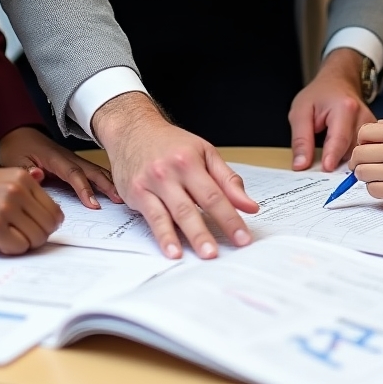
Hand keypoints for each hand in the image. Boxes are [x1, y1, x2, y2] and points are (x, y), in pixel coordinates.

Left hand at [0, 125, 121, 207]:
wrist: (19, 135)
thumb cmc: (17, 148)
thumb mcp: (14, 160)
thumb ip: (25, 169)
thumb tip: (38, 176)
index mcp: (55, 157)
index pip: (73, 173)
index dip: (84, 188)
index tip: (93, 204)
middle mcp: (68, 157)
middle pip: (91, 170)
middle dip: (106, 184)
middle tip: (119, 199)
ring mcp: (72, 159)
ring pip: (94, 170)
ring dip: (108, 182)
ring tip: (121, 197)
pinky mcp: (72, 163)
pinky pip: (90, 171)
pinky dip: (103, 179)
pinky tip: (112, 188)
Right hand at [0, 158, 62, 254]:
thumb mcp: (3, 180)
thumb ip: (27, 194)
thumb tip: (53, 218)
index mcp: (24, 178)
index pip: (55, 212)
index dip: (46, 226)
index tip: (34, 230)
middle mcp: (18, 191)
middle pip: (48, 227)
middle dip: (37, 237)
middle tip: (20, 238)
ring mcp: (6, 208)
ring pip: (36, 239)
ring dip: (23, 244)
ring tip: (6, 238)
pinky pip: (18, 247)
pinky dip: (10, 249)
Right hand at [92, 92, 258, 259]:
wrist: (133, 129)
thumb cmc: (170, 143)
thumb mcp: (204, 152)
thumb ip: (227, 180)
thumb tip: (249, 205)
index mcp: (190, 161)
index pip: (215, 195)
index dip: (230, 218)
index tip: (243, 238)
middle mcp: (170, 172)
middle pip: (193, 207)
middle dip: (208, 232)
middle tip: (220, 253)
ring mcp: (152, 183)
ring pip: (174, 214)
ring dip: (188, 236)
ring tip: (202, 254)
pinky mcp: (136, 193)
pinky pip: (153, 218)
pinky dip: (163, 236)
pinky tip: (172, 250)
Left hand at [289, 48, 374, 170]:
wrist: (339, 81)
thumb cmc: (319, 95)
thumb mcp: (300, 111)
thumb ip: (300, 139)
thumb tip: (301, 165)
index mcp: (345, 108)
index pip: (340, 139)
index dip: (332, 157)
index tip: (326, 170)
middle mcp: (363, 117)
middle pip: (354, 151)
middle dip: (338, 163)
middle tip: (321, 172)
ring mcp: (372, 126)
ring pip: (361, 155)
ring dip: (344, 162)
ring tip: (329, 162)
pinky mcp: (375, 134)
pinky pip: (365, 153)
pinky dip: (352, 159)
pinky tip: (340, 158)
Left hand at [350, 120, 382, 211]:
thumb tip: (369, 135)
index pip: (364, 133)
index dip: (363, 142)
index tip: (367, 149)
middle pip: (358, 154)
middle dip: (359, 161)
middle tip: (366, 166)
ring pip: (362, 174)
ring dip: (367, 176)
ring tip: (380, 177)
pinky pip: (373, 190)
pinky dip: (377, 189)